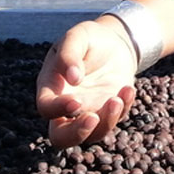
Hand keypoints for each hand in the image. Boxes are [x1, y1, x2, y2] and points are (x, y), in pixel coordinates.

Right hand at [37, 19, 137, 147]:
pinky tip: (128, 89)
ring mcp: (88, 111)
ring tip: (118, 98)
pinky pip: (114, 120)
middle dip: (77, 133)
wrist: (113, 42)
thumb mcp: (77, 36)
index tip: (76, 100)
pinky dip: (124, 109)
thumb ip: (69, 54)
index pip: (46, 108)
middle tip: (93, 118)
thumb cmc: (88, 38)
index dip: (57, 109)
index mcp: (51, 87)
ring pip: (92, 135)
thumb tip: (73, 78)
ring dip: (107, 121)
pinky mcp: (108, 112)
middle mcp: (66, 105)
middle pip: (61, 137)